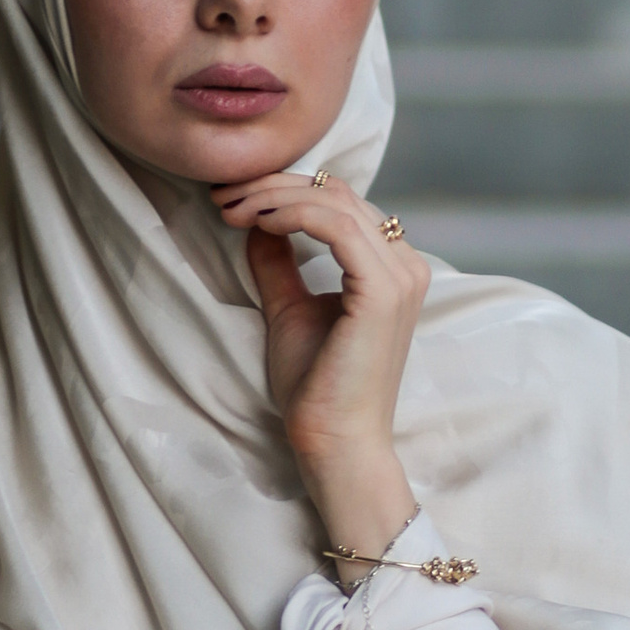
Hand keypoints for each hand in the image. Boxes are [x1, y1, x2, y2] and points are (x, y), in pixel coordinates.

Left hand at [209, 168, 429, 560]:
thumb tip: (257, 221)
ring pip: (334, 202)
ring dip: (275, 197)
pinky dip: (293, 215)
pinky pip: (337, 227)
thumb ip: (279, 264)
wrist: (333, 442)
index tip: (231, 199)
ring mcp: (400, 276)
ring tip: (232, 208)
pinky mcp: (383, 291)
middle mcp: (405, 265)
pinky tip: (258, 222)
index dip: (283, 190)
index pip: (339, 201)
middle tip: (224, 195)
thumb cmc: (316, 388)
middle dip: (273, 186)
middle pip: (337, 193)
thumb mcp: (289, 309)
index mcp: (389, 268)